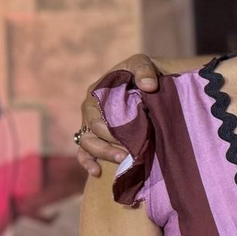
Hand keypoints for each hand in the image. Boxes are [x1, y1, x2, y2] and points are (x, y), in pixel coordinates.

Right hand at [74, 54, 163, 175]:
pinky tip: (97, 172)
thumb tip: (149, 86)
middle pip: (91, 132)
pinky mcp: (99, 138)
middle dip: (107, 146)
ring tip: (122, 161)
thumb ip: (144, 70)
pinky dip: (88, 163)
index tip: (127, 138)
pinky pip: (85, 153)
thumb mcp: (143, 63)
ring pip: (87, 144)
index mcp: (97, 93)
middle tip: (128, 155)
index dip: (108, 129)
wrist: (151, 81)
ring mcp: (93, 126)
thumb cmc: (143, 73)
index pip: (95, 114)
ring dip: (102, 155)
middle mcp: (91, 111)